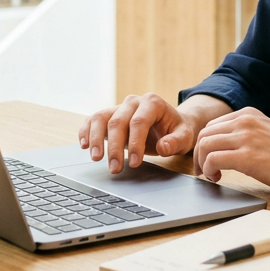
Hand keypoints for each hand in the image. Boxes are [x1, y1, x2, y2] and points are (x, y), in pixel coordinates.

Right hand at [79, 94, 198, 174]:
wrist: (171, 123)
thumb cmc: (178, 130)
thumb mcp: (185, 137)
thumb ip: (175, 142)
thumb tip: (163, 147)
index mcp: (152, 102)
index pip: (139, 122)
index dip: (136, 143)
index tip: (136, 163)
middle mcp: (133, 101)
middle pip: (118, 121)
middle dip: (115, 147)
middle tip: (115, 169)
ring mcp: (120, 107)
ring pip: (101, 118)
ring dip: (96, 139)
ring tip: (96, 158)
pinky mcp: (110, 115)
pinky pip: (94, 119)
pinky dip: (86, 131)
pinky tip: (84, 145)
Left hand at [193, 107, 269, 196]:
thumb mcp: (266, 133)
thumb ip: (246, 133)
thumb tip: (224, 146)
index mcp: (248, 113)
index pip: (211, 125)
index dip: (204, 145)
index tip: (207, 160)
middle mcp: (245, 120)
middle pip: (204, 134)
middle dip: (199, 154)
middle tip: (204, 171)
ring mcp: (246, 137)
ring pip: (204, 145)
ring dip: (202, 163)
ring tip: (212, 176)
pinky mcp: (247, 156)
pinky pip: (212, 159)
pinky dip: (209, 170)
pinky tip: (218, 178)